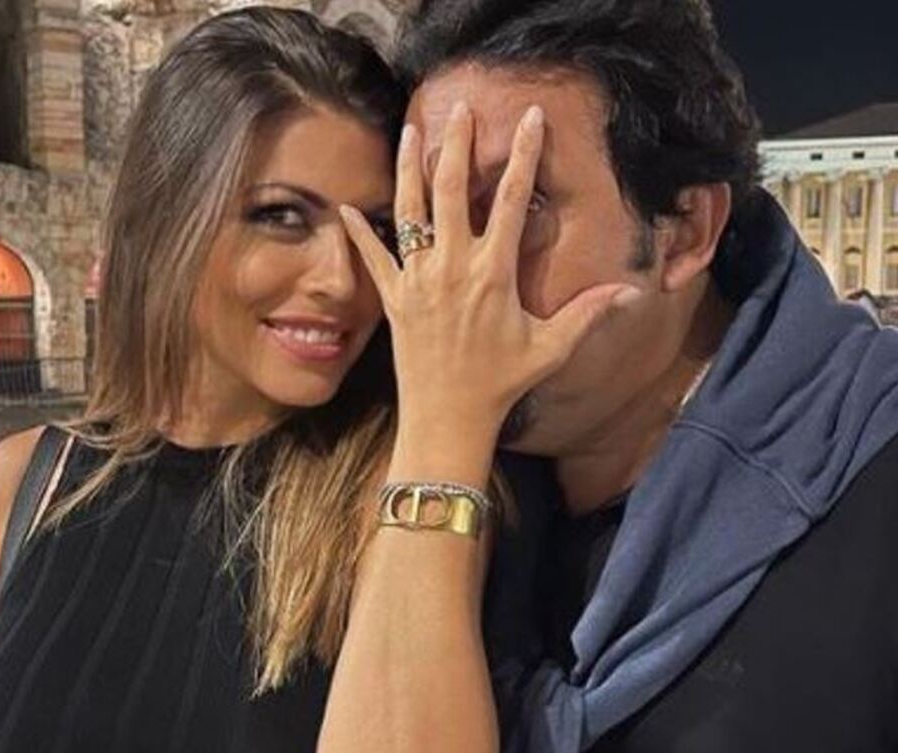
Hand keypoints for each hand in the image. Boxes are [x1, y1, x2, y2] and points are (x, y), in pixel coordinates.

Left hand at [340, 103, 639, 443]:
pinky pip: (373, 259)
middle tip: (460, 109)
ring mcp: (418, 281)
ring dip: (409, 169)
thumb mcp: (550, 348)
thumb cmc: (501, 384)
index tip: (528, 119)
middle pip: (452, 191)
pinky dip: (359, 233)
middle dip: (457, 145)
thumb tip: (632, 291)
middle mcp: (452, 268)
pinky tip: (346, 208)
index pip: (510, 200)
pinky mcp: (393, 300)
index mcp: (493, 273)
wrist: (448, 418)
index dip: (521, 155)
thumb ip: (588, 313)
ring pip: (410, 213)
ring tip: (410, 131)